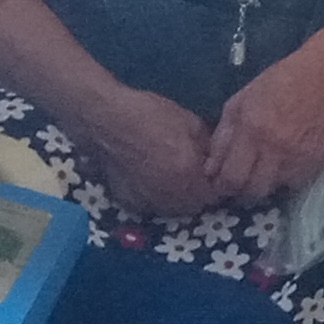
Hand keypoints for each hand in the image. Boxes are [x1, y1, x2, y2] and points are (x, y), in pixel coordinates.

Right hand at [68, 83, 224, 216]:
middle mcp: (171, 197)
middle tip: (193, 172)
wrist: (106, 120)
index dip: (215, 184)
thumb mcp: (191, 123)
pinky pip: (150, 204)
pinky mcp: (128, 202)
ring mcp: (148, 202)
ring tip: (172, 174)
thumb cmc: (150, 116)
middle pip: (194, 205)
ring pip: (172, 208)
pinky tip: (151, 176)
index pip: (215, 195)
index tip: (212, 173)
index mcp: (189, 177)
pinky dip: (155, 195)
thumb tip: (217, 159)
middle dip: (198, 192)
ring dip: (178, 196)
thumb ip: (209, 147)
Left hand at [204, 47, 323, 203]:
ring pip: (272, 191)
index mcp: (250, 128)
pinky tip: (282, 166)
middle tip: (238, 184)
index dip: (222, 187)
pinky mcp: (315, 161)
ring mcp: (297, 156)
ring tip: (260, 174)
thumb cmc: (279, 82)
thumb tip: (210, 168)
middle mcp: (273, 147)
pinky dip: (283, 180)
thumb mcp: (241, 101)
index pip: (230, 177)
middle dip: (240, 192)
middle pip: (251, 191)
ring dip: (262, 186)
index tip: (220, 184)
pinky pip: (293, 184)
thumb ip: (223, 135)